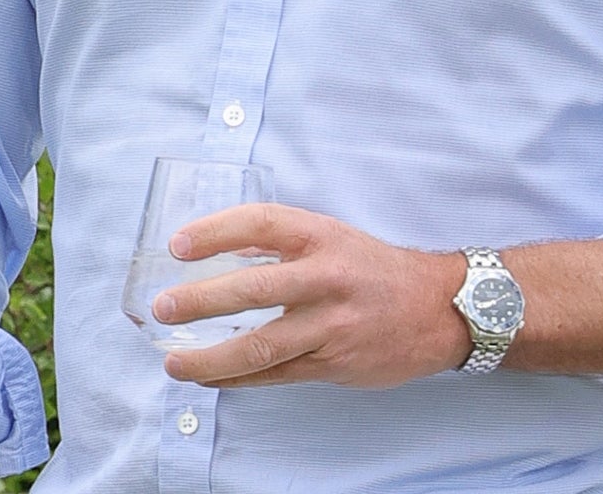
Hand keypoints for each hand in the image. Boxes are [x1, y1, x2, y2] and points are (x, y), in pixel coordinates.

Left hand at [155, 203, 469, 388]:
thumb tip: (221, 255)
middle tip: (162, 308)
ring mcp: (331, 324)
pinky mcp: (334, 363)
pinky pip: (276, 374)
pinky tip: (211, 378)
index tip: (178, 245)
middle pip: (254, 288)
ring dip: (210, 356)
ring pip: (261, 345)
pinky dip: (237, 378)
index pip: (261, 223)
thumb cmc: (376, 271)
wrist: (439, 309)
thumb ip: (284, 248)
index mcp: (324, 236)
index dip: (216, 231)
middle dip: (200, 300)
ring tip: (174, 363)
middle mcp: (327, 277)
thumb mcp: (336, 240)